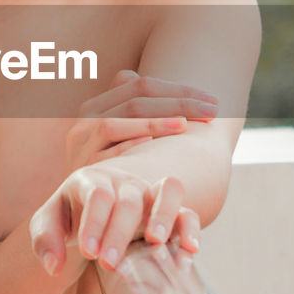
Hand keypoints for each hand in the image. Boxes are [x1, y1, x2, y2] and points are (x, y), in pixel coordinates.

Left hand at [30, 161, 201, 275]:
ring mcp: (149, 193)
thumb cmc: (69, 217)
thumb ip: (45, 242)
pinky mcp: (168, 210)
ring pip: (168, 190)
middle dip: (118, 233)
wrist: (91, 211)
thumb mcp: (49, 224)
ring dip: (164, 215)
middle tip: (108, 264)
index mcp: (91, 179)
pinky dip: (191, 227)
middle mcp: (124, 182)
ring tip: (155, 243)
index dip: (94, 222)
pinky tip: (190, 251)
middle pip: (128, 200)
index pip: (97, 194)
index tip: (87, 252)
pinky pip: (187, 211)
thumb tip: (53, 267)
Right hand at [64, 69, 217, 169]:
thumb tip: (164, 86)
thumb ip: (136, 110)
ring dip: (153, 123)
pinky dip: (127, 146)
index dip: (178, 90)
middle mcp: (85, 122)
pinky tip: (153, 145)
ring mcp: (82, 146)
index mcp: (97, 106)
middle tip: (212, 111)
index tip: (211, 101)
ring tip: (185, 126)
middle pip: (134, 102)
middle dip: (177, 103)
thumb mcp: (119, 135)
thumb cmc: (110, 166)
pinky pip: (105, 155)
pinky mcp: (82, 170)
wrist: (81, 207)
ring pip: (113, 124)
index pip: (140, 86)